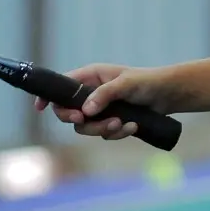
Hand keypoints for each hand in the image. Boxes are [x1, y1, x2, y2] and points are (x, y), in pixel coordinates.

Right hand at [32, 63, 176, 140]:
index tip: (39, 108)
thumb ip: (104, 95)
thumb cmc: (147, 81)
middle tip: (85, 120)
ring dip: (102, 129)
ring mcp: (100, 109)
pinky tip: (133, 126)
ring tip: (122, 124)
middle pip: (68, 112)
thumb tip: (85, 111)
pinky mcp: (111, 121)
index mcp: (89, 76)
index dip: (47, 96)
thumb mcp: (126, 84)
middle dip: (78, 120)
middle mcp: (90, 93)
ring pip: (86, 127)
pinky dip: (117, 133)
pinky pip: (104, 134)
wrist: (169, 95)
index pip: (60, 86)